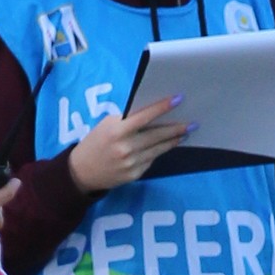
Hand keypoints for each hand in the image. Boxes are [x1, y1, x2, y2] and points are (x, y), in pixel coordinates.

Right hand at [66, 94, 189, 193]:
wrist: (82, 171)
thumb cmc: (96, 142)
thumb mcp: (107, 125)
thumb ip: (127, 120)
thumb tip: (153, 112)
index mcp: (116, 131)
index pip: (144, 117)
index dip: (162, 108)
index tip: (178, 99)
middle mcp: (125, 148)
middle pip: (156, 135)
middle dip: (176, 128)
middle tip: (192, 122)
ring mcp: (131, 163)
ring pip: (158, 149)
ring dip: (173, 140)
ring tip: (185, 132)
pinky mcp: (135, 174)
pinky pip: (152, 159)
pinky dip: (160, 150)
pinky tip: (169, 144)